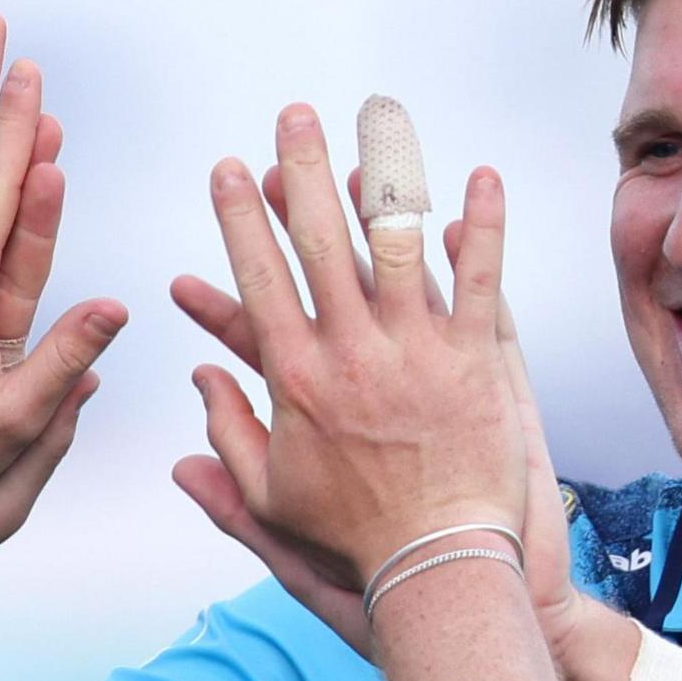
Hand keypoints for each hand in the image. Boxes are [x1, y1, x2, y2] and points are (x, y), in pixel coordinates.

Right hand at [173, 103, 521, 636]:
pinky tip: (482, 176)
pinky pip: (481, 279)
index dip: (241, 218)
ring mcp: (417, 350)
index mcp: (296, 379)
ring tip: (376, 121)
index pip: (260, 278)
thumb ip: (227, 435)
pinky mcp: (474, 360)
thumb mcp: (270, 499)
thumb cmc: (353, 540)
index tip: (228, 168)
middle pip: (320, 241)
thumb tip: (198, 378)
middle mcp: (351, 351)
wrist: (439, 565)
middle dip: (302, 169)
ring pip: (395, 244)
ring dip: (384, 176)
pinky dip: (482, 226)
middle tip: (292, 115)